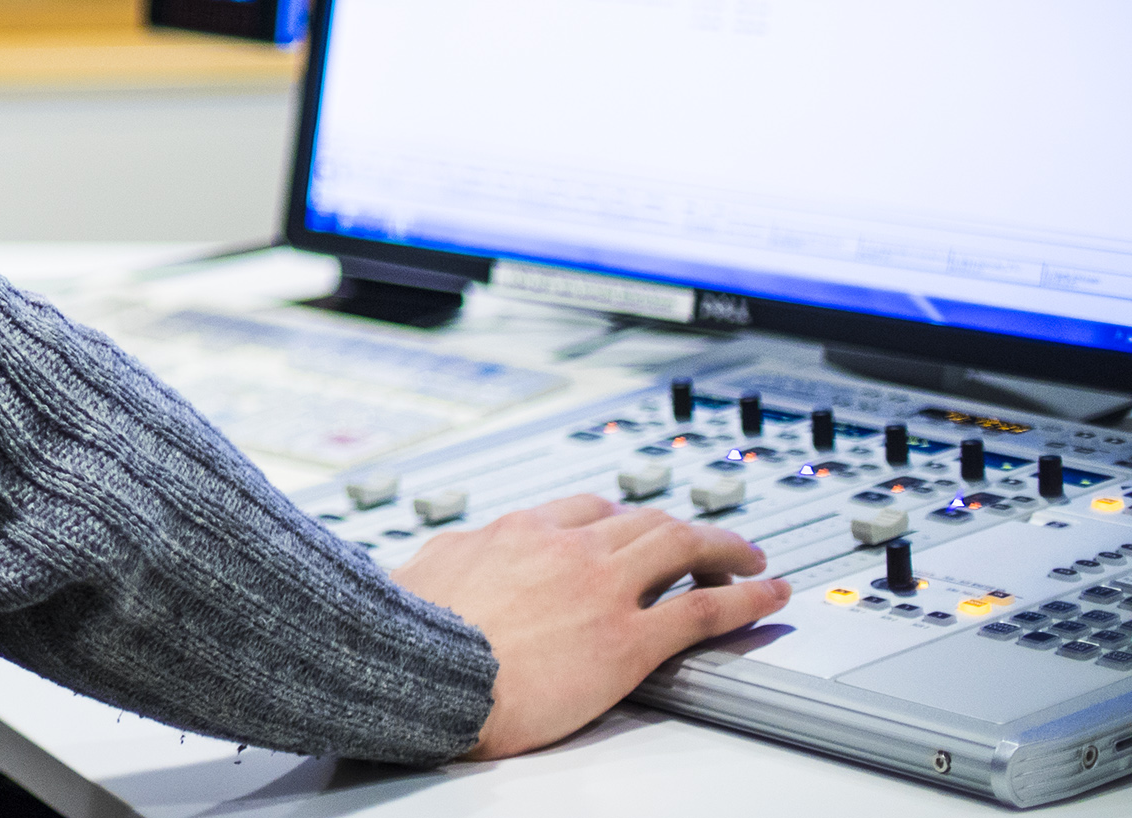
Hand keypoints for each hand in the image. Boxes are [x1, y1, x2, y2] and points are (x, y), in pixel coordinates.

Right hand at [394, 493, 792, 756]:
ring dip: (723, 548)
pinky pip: (704, 610)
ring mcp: (603, 589)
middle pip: (643, 520)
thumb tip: (439, 562)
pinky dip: (746, 598)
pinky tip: (770, 595)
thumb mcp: (422, 573)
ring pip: (681, 547)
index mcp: (516, 532)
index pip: (585, 509)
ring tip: (751, 557)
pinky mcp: (630, 640)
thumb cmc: (411, 632)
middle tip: (706, 539)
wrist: (423, 671)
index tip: (632, 527)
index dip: (620, 518)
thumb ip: (451, 561)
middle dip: (681, 527)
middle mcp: (567, 548)